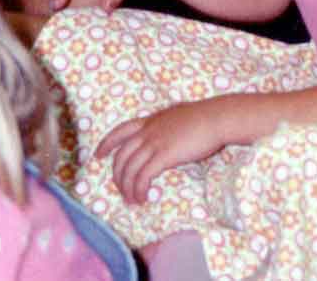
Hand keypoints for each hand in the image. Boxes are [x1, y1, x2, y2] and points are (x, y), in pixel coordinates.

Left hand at [96, 100, 229, 202]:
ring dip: (127, 188)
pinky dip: (139, 189)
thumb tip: (169, 137)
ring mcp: (154, 143)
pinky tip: (143, 197)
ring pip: (129, 169)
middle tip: (121, 190)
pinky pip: (143, 177)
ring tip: (132, 200)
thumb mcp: (179, 117)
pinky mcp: (163, 156)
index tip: (98, 155)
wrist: (218, 117)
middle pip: (121, 156)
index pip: (120, 131)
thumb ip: (168, 126)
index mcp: (151, 121)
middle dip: (117, 176)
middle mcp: (148, 131)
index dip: (106, 144)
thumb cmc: (207, 117)